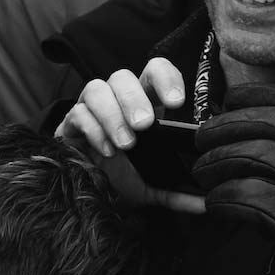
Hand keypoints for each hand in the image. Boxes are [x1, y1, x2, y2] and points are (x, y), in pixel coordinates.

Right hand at [56, 59, 206, 215]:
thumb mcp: (154, 186)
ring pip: (96, 89)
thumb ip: (178, 192)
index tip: (176, 103)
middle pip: (122, 77)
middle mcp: (115, 101)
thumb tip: (207, 203)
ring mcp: (89, 111)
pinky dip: (93, 130)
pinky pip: (77, 114)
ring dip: (112, 114)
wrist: (87, 199)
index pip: (154, 72)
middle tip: (144, 125)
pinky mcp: (68, 127)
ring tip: (125, 143)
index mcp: (142, 104)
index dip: (165, 78)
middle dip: (134, 98)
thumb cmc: (122, 181)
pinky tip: (106, 151)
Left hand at [192, 83, 274, 274]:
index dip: (258, 95)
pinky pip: (243, 197)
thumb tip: (263, 151)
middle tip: (202, 140)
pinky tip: (215, 204)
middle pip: (260, 125)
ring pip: (246, 156)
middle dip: (223, 129)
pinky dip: (222, 199)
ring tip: (202, 173)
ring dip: (215, 164)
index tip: (232, 96)